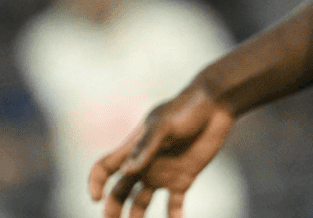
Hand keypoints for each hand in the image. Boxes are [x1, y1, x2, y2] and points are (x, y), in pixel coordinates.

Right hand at [89, 86, 234, 217]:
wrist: (217, 106)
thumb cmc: (186, 109)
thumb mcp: (164, 125)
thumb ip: (146, 147)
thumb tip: (126, 172)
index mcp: (133, 149)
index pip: (105, 168)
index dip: (96, 183)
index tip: (97, 198)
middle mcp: (144, 165)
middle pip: (120, 192)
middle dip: (113, 209)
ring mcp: (162, 174)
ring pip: (141, 204)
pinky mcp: (183, 179)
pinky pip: (173, 206)